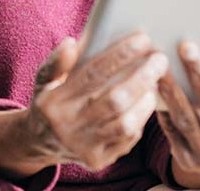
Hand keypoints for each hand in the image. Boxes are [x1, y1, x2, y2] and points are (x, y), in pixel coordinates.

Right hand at [25, 32, 168, 170]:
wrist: (39, 143)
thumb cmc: (49, 101)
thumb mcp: (43, 79)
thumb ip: (57, 62)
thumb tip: (71, 42)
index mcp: (53, 101)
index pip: (92, 74)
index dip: (120, 55)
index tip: (143, 39)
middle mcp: (68, 126)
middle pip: (114, 100)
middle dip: (142, 77)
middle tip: (160, 59)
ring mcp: (83, 147)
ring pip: (125, 123)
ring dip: (145, 100)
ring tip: (155, 82)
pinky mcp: (97, 160)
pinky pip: (127, 140)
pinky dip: (140, 119)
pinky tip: (146, 102)